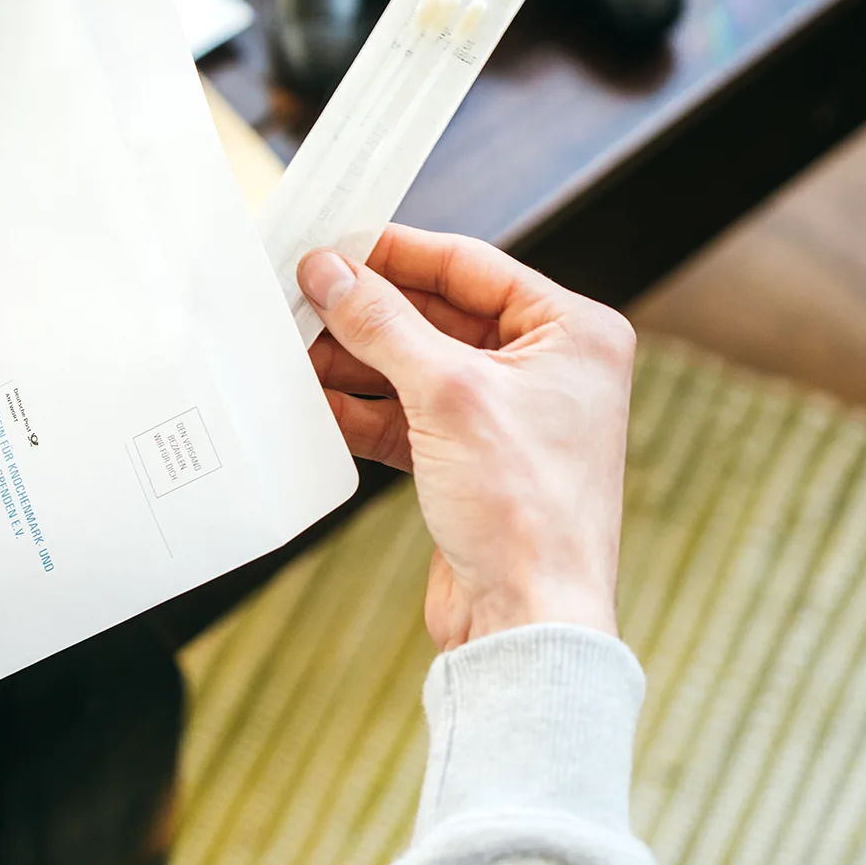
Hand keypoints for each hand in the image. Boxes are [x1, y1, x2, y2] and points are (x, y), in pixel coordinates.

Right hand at [300, 225, 633, 650]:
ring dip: (355, 361)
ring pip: (415, 367)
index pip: (470, 265)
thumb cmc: (525, 509)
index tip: (334, 242)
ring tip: (293, 347)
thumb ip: (383, 324)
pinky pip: (407, 416)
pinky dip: (362, 409)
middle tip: (300, 295)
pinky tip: (313, 399)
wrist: (528, 622)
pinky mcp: (472, 462)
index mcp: (572, 333)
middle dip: (367, 312)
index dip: (396, 252)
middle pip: (437, 315)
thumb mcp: (447, 394)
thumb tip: (329, 271)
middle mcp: (547, 368)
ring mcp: (508, 417)